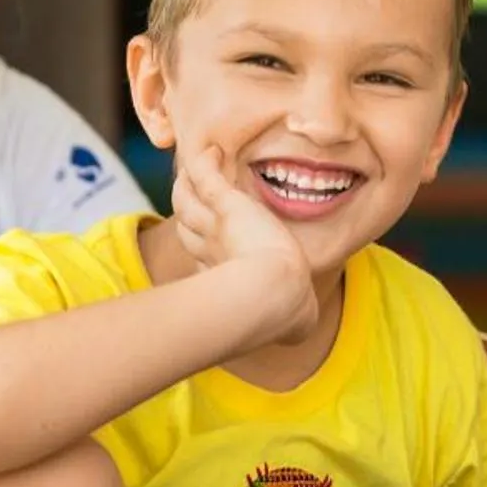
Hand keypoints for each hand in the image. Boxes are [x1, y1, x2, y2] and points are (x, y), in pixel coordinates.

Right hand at [169, 144, 319, 343]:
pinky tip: (209, 151)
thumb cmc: (285, 313)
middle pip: (188, 224)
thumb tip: (299, 334)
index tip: (202, 238)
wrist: (274, 296)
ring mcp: (216, 226)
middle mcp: (212, 250)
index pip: (201, 252)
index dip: (198, 242)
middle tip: (190, 193)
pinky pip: (206, 178)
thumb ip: (292, 324)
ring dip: (188, 184)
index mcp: (222, 275)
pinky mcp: (227, 206)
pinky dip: (203, 165)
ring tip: (192, 170)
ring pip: (188, 200)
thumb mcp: (290, 322)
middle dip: (187, 210)